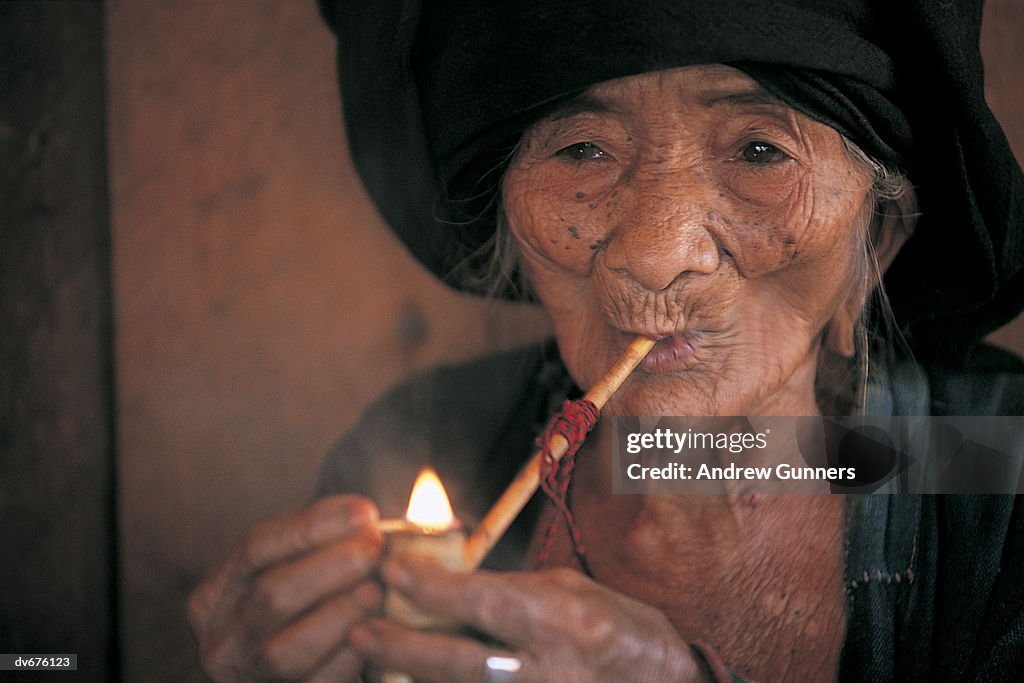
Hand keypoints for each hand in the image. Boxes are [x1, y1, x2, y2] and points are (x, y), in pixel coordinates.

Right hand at [187, 495, 383, 681]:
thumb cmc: (305, 607)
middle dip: (332, 566)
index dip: (314, 525)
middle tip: (375, 549)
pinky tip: (376, 631)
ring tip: (377, 588)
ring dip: (341, 612)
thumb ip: (318, 543)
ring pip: (287, 647)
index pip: (258, 545)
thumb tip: (364, 517)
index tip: (364, 513)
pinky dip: (349, 655)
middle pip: (271, 594)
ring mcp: (246, 675)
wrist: (308, 664)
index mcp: (216, 594)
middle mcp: (220, 638)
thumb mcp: (295, 570)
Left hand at [350, 558, 708, 681]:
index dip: (432, 587)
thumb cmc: (619, 629)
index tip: (391, 571)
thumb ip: (510, 591)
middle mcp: (549, 672)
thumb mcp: (570, 593)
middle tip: (360, 632)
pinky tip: (413, 679)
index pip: (486, 602)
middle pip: (459, 664)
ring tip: (375, 661)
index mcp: (565, 623)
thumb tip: (449, 586)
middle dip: (402, 648)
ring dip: (413, 678)